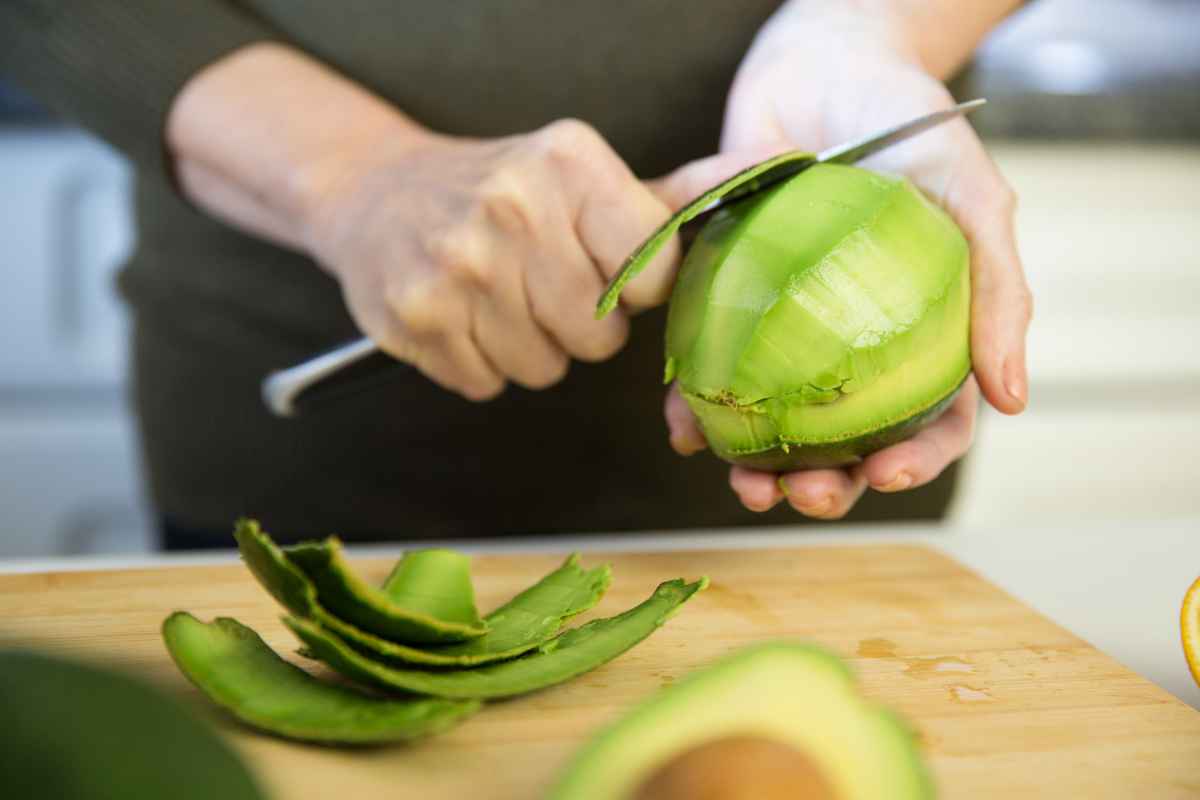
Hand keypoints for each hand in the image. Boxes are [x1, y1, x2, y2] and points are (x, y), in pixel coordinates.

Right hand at [304, 119, 678, 399]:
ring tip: (499, 297)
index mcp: (569, 163)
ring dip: (531, 348)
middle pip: (600, 335)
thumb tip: (776, 171)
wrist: (375, 192)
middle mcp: (512, 207)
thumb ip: (669, 196)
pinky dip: (480, 362)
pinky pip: (488, 383)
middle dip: (582, 326)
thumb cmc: (498, 190)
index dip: (634, 289)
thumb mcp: (578, 174)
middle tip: (543, 285)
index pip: (652, 274)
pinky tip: (461, 315)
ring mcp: (458, 266)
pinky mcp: (417, 317)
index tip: (605, 269)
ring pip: (545, 368)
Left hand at [657, 3, 1032, 517]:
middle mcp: (850, 341)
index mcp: (920, 332)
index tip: (884, 475)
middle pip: (846, 437)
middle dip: (828, 482)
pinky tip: (681, 424)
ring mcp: (785, 327)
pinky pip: (708, 364)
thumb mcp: (969, 194)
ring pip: (775, 419)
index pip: (930, 418)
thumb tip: (1014, 400)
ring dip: (758, 464)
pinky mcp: (726, 302)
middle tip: (802, 494)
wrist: (820, 62)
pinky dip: (693, 402)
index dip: (916, 460)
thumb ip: (996, 287)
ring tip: (740, 480)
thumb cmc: (907, 123)